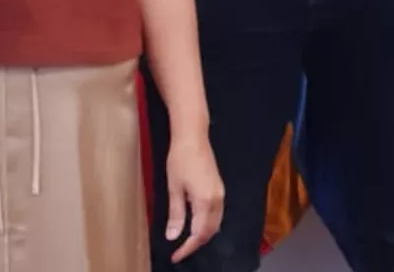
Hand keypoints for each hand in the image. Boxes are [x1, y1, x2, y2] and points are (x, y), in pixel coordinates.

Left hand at [163, 134, 224, 261]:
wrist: (193, 136)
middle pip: (210, 231)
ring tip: (186, 242)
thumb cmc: (180, 159)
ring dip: (202, 235)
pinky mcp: (219, 188)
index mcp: (206, 201)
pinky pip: (216, 214)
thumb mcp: (174, 188)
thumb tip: (173, 236)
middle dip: (196, 244)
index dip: (187, 248)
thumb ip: (176, 214)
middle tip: (179, 251)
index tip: (175, 256)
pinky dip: (207, 224)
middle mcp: (217, 200)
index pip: (199, 234)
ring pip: (215, 223)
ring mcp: (220, 193)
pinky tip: (195, 225)